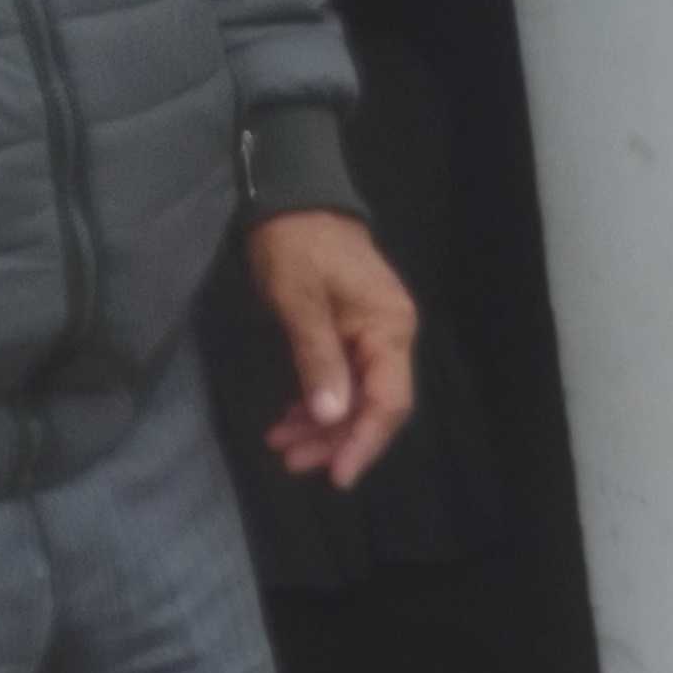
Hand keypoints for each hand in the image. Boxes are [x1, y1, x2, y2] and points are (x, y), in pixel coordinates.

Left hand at [249, 210, 418, 491]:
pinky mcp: (353, 333)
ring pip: (356, 398)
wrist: (295, 197)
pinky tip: (290, 418)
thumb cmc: (296, 244)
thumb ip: (317, 359)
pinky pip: (343, 381)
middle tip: (289, 461)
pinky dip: (317, 403)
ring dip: (320, 426)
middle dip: (333, 439)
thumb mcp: (299, 300)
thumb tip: (331, 416)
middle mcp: (391, 337)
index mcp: (388, 329)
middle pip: (373, 407)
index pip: (389, 402)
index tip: (336, 474)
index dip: (365, 442)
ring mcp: (374, 335)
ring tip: (280, 444)